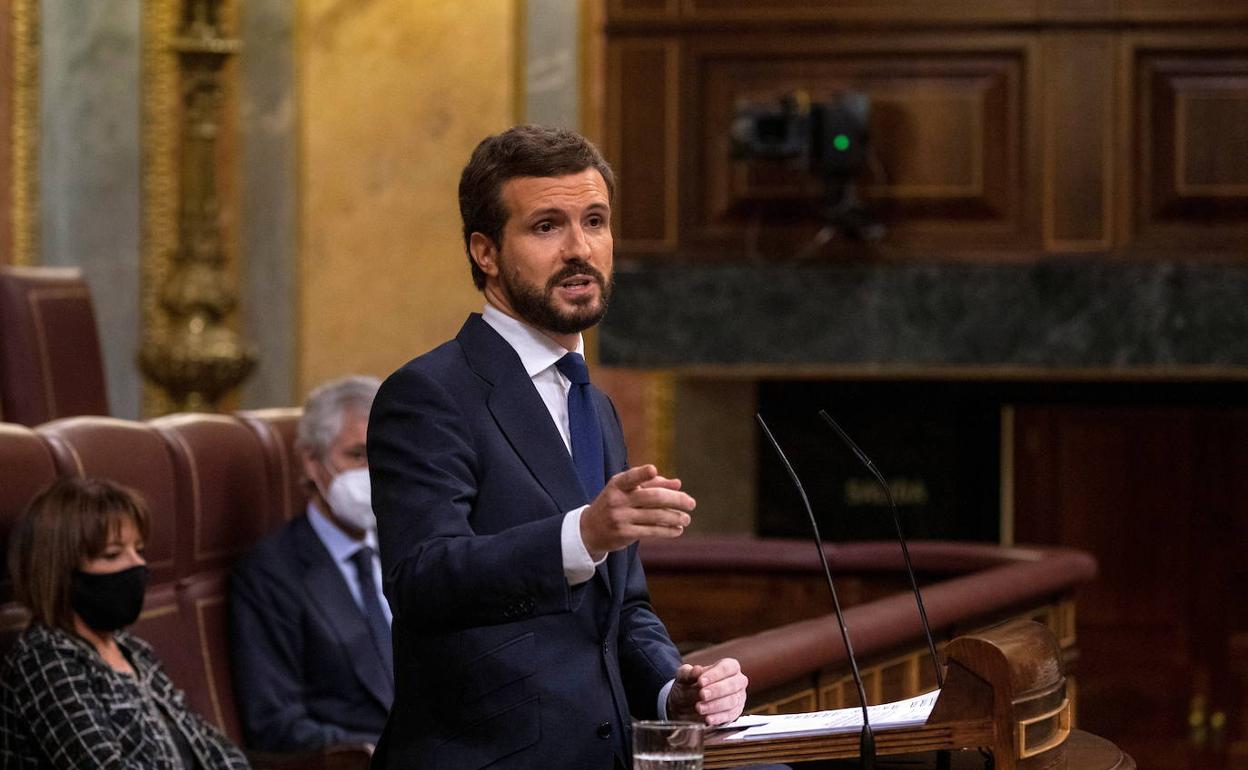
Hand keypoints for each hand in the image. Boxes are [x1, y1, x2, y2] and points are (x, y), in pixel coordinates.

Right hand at [580, 465, 694, 556]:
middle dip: (676, 500)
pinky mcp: (624, 534)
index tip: (653, 469)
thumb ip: (651, 484)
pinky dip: (667, 530)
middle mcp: (618, 500)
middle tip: (692, 503)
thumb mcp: (626, 490)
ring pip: (655, 516)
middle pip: (653, 497)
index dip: (641, 474)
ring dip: (675, 517)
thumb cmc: (614, 504)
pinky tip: (678, 530)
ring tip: (686, 519)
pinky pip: (651, 531)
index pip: (631, 477)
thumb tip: (678, 483)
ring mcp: (620, 518)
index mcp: (618, 484)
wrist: (590, 530)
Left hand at [666, 658, 747, 725]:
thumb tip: (696, 670)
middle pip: (732, 684)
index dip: (715, 675)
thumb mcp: (685, 676)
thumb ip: (689, 672)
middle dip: (716, 690)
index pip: (727, 667)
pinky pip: (730, 716)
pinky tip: (708, 719)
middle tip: (702, 695)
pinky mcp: (735, 712)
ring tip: (699, 708)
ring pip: (731, 701)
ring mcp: (738, 697)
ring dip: (715, 705)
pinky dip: (718, 718)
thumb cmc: (690, 684)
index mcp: (730, 666)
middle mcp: (738, 681)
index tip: (700, 682)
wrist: (688, 702)